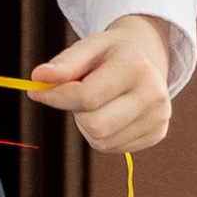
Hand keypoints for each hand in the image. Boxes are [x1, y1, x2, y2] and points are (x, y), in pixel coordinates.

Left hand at [31, 12, 172, 153]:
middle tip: (81, 94)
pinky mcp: (158, 134)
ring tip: (99, 103)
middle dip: (77, 113)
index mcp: (135, 65)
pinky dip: (102, 134)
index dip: (56, 97)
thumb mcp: (88, 48)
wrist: (146, 59)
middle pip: (95, 125)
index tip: (38, 91)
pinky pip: (112, 148)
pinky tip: (111, 114)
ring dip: (88, 125)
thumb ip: (64, 63)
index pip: (87, 96)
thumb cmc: (110, 54)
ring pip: (101, 141)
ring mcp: (159, 117)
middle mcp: (154, 93)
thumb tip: (38, 77)